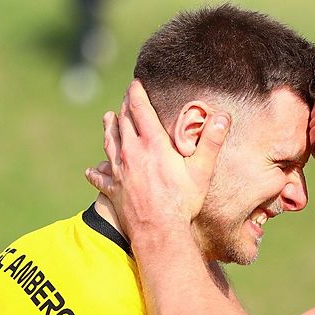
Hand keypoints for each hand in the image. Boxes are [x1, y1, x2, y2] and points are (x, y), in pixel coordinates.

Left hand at [85, 80, 230, 241]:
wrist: (159, 230)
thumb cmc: (182, 202)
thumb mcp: (202, 171)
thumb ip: (211, 142)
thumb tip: (222, 117)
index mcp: (152, 144)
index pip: (139, 109)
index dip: (136, 94)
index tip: (135, 84)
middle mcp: (131, 152)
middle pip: (123, 122)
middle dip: (124, 107)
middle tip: (126, 98)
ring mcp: (120, 171)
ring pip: (109, 143)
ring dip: (109, 128)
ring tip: (108, 118)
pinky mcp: (113, 190)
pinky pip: (101, 177)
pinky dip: (96, 171)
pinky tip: (91, 170)